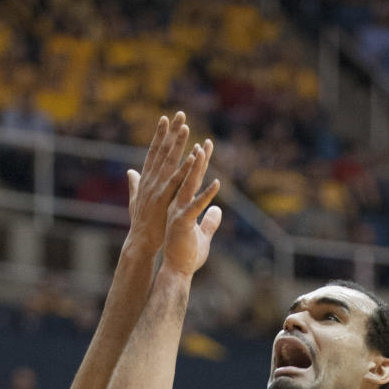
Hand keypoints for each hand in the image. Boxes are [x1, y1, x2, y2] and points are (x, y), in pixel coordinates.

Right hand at [127, 111, 192, 250]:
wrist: (140, 242)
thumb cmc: (141, 223)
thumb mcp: (136, 200)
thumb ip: (134, 184)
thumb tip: (131, 172)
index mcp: (146, 179)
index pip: (154, 153)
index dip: (159, 135)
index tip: (165, 119)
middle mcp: (151, 180)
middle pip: (162, 151)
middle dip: (171, 132)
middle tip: (180, 114)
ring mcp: (157, 189)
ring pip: (169, 162)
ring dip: (178, 144)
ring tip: (186, 127)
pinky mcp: (165, 199)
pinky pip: (178, 181)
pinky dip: (186, 168)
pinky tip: (195, 156)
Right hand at [162, 139, 221, 276]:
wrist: (171, 268)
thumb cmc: (180, 250)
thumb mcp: (198, 230)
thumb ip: (209, 218)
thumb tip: (219, 210)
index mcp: (171, 197)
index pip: (176, 168)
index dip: (181, 149)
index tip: (186, 131)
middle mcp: (169, 199)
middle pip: (178, 167)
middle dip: (181, 143)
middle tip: (182, 119)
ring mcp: (174, 209)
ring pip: (185, 182)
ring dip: (194, 164)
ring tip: (201, 146)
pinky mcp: (182, 221)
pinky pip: (196, 205)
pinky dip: (207, 194)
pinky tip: (217, 183)